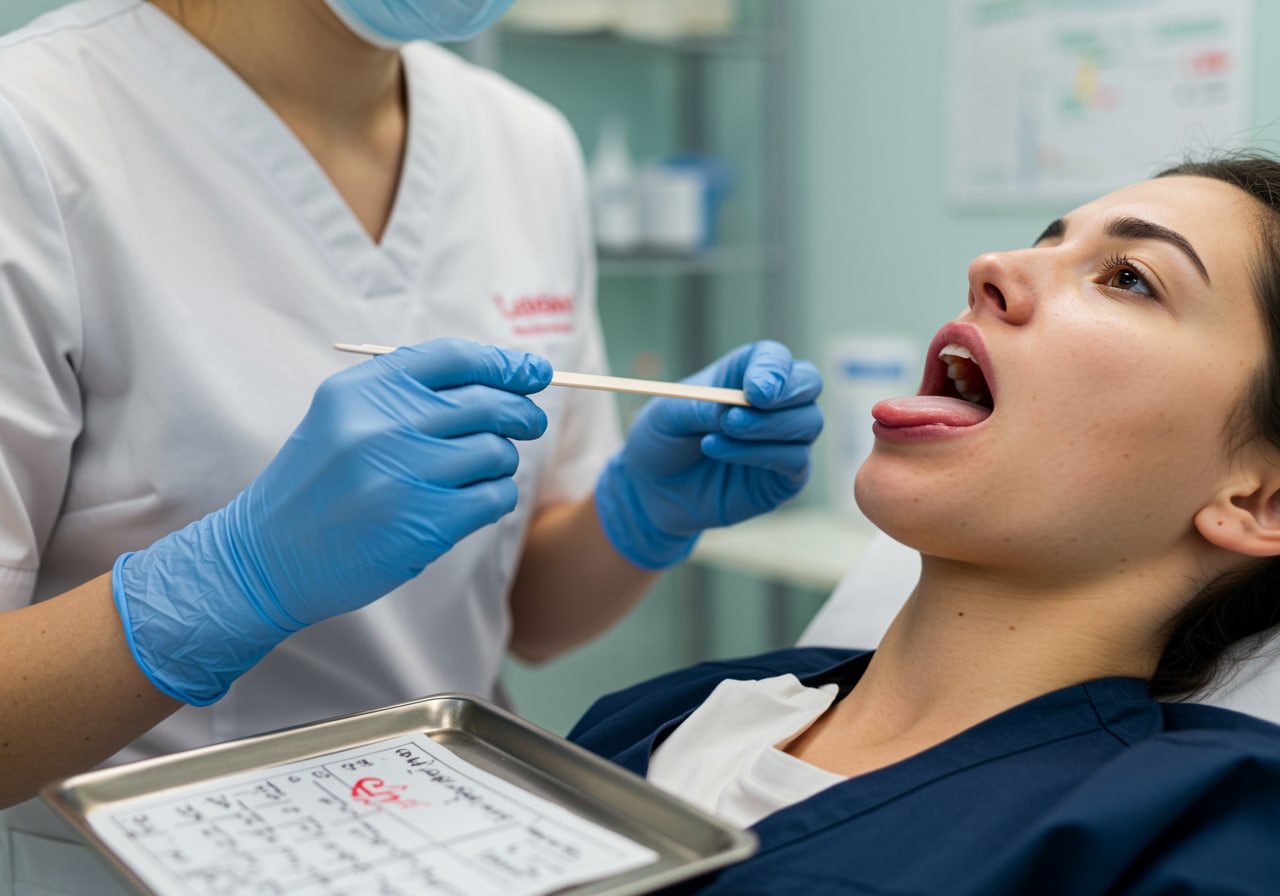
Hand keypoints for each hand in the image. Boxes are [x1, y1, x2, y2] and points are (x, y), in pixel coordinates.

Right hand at [113, 339, 551, 703]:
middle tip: (530, 423)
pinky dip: (494, 498)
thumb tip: (498, 379)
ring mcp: (406, 474)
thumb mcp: (342, 418)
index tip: (534, 373)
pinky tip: (473, 502)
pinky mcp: (426, 522)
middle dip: (520, 412)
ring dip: (500, 462)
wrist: (267, 558)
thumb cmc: (317, 485)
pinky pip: (494, 497)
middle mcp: (384, 424)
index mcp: (363, 389)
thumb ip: (407, 394)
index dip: (503, 364)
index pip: (454, 359)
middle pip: (487, 403)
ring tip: (477, 472)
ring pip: (497, 452)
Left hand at [594, 340, 822, 569]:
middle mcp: (774, 404)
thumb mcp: (668, 414)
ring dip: (766, 425)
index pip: (775, 358)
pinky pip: (795, 461)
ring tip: (720, 431)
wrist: (652, 490)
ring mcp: (784, 441)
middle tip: (754, 402)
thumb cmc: (662, 441)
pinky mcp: (785, 477)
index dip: (772, 368)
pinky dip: (759, 454)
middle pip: (809, 383)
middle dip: (789, 391)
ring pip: (808, 422)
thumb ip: (703, 407)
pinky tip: (718, 450)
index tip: (754, 389)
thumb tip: (738, 408)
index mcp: (745, 375)